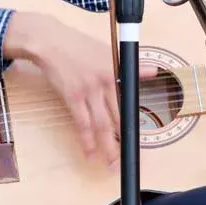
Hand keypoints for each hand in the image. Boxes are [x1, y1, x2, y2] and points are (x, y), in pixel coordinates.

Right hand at [4, 12, 156, 168]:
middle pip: (119, 117)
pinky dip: (86, 140)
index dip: (136, 122)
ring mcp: (89, 90)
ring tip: (112, 163)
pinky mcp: (72, 96)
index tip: (139, 140)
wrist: (51, 41)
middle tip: (129, 158)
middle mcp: (107, 82)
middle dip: (125, 141)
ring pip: (102, 124)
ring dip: (108, 147)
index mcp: (118, 71)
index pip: (131, 101)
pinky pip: (82, 123)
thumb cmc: (79, 47)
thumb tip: (154, 72)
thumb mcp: (108, 52)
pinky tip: (90, 153)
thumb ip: (131, 66)